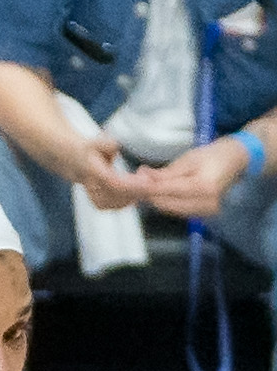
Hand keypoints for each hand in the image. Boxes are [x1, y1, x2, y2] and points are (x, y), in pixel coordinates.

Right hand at [66, 132, 146, 210]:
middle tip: (153, 180)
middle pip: (117, 196)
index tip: (147, 180)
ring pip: (118, 204)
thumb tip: (115, 146)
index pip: (113, 183)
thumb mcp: (97, 141)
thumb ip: (107, 143)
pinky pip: (118, 206)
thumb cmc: (91, 150)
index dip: (131, 184)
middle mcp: (92, 189)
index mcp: (93, 173)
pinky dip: (130, 199)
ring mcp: (95, 198)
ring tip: (147, 181)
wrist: (78, 162)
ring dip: (135, 195)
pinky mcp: (100, 204)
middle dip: (137, 191)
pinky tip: (139, 189)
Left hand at [132, 137, 253, 220]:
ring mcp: (204, 212)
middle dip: (149, 196)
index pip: (166, 192)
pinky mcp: (203, 215)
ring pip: (170, 210)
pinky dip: (167, 204)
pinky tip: (161, 195)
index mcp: (202, 187)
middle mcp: (204, 204)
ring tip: (147, 188)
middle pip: (165, 205)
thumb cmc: (214, 155)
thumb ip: (165, 172)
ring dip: (157, 201)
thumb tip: (140, 177)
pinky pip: (178, 211)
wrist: (238, 160)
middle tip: (136, 184)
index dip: (147, 188)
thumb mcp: (189, 158)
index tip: (133, 181)